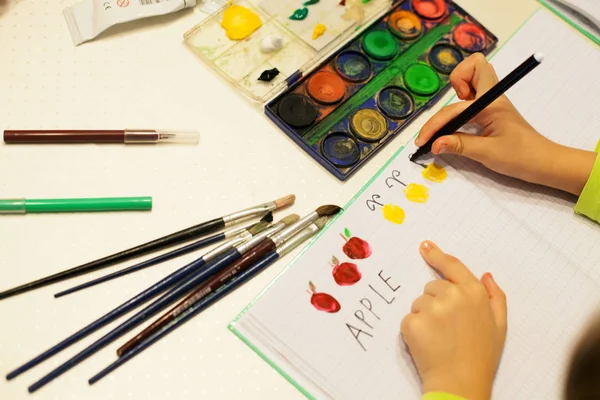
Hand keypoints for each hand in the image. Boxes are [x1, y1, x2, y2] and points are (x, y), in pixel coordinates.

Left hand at [401, 241, 506, 399]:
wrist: (461, 383)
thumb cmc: (481, 357)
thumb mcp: (499, 325)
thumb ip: (495, 297)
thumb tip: (486, 275)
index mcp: (474, 292)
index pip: (452, 266)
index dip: (436, 254)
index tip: (425, 246)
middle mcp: (452, 295)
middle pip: (433, 286)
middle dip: (436, 301)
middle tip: (447, 327)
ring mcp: (431, 308)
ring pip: (419, 302)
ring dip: (425, 315)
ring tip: (439, 337)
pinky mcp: (413, 321)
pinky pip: (408, 318)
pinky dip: (414, 329)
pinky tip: (427, 343)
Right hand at [416, 53, 595, 195]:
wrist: (544, 163)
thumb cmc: (521, 157)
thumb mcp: (487, 154)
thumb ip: (459, 146)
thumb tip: (434, 144)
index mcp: (491, 105)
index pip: (454, 108)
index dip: (435, 124)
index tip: (425, 141)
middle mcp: (492, 98)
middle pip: (476, 64)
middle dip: (458, 79)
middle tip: (453, 108)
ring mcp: (492, 103)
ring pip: (475, 77)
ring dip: (461, 88)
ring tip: (454, 117)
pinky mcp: (492, 111)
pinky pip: (474, 96)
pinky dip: (462, 102)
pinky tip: (458, 123)